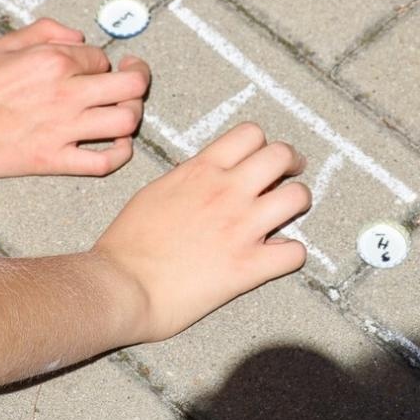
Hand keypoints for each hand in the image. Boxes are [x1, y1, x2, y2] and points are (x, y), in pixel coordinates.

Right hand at [0, 18, 149, 178]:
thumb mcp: (4, 42)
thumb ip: (46, 31)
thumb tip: (79, 36)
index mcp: (54, 59)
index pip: (101, 57)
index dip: (100, 62)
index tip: (90, 69)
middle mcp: (66, 92)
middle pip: (131, 85)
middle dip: (138, 80)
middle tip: (132, 80)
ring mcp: (63, 129)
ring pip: (126, 120)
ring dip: (132, 115)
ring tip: (123, 112)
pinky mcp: (53, 160)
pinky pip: (104, 162)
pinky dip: (121, 154)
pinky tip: (118, 145)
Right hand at [93, 123, 309, 343]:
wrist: (120, 285)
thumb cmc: (127, 243)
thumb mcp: (155, 192)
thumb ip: (187, 179)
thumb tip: (204, 176)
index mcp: (201, 171)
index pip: (250, 135)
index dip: (263, 144)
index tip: (265, 157)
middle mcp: (227, 192)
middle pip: (281, 156)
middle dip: (292, 163)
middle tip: (291, 175)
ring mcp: (242, 228)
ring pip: (298, 198)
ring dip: (299, 203)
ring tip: (291, 213)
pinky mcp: (248, 267)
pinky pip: (294, 253)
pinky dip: (293, 254)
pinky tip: (280, 256)